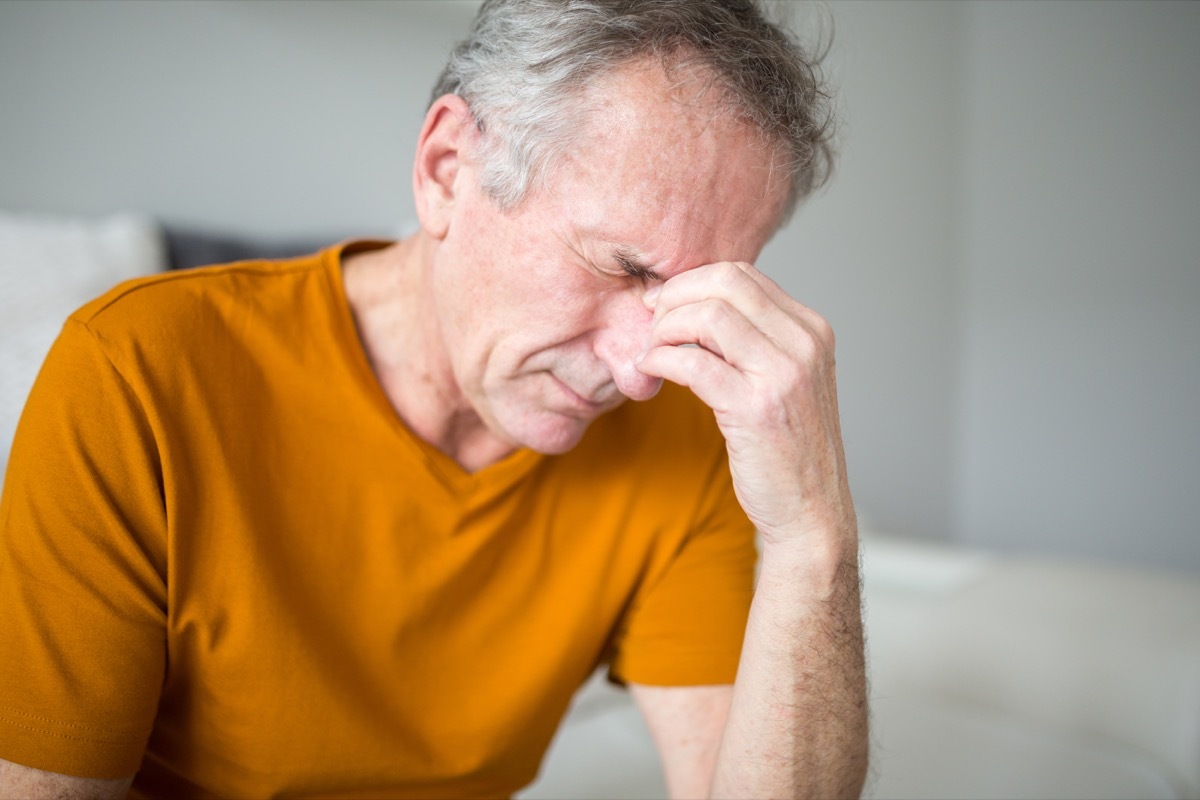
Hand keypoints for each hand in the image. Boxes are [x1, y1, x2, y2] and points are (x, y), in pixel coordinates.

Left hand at [636, 261, 854, 547]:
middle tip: (650, 323)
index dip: (693, 281)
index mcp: (812, 330)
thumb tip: (696, 305)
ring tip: (652, 351)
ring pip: (707, 316)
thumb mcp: (785, 380)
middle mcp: (804, 344)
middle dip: (675, 296)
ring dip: (665, 328)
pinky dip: (661, 359)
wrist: (811, 511)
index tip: (663, 303)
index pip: (742, 274)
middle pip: (724, 283)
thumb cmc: (788, 449)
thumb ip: (754, 340)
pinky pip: (692, 362)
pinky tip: (652, 372)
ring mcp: (783, 374)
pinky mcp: (755, 408)